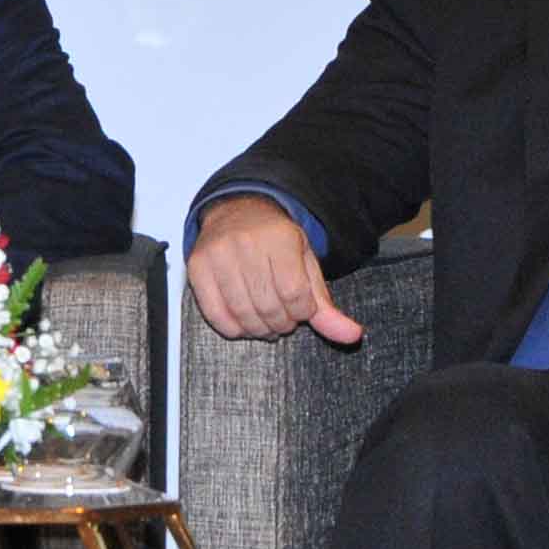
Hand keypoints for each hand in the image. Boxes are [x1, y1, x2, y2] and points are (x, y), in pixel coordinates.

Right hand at [187, 193, 364, 345]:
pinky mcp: (197, 267)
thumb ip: (326, 306)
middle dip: (281, 323)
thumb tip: (351, 336)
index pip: (295, 294)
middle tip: (284, 319)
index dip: (301, 311)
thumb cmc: (275, 243)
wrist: (236, 212)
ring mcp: (218, 254)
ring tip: (266, 322)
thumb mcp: (306, 266)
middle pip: (269, 306)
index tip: (300, 308)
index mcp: (280, 237)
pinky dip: (234, 328)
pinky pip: (215, 314)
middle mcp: (246, 242)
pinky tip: (244, 321)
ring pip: (242, 313)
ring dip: (259, 328)